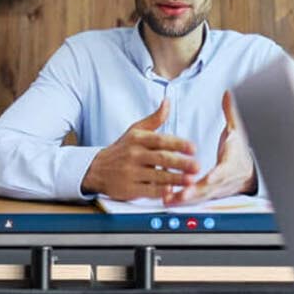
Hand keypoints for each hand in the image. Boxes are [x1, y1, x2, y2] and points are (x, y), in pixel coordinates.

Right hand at [81, 97, 198, 200]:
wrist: (96, 170)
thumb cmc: (122, 150)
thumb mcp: (135, 131)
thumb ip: (154, 119)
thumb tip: (168, 102)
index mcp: (137, 139)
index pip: (160, 140)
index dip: (178, 144)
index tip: (194, 148)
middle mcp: (133, 154)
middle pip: (160, 158)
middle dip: (180, 163)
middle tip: (197, 166)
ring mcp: (130, 172)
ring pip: (156, 176)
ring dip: (175, 178)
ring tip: (191, 181)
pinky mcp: (128, 189)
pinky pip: (147, 190)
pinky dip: (161, 192)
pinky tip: (173, 192)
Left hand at [168, 93, 255, 202]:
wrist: (247, 171)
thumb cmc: (238, 150)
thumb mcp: (237, 130)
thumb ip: (231, 112)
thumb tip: (229, 93)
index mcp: (232, 163)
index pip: (224, 171)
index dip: (216, 176)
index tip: (207, 178)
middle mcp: (224, 179)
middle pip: (209, 188)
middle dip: (194, 192)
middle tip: (179, 194)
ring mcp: (216, 189)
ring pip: (200, 196)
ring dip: (184, 199)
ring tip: (167, 199)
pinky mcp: (209, 194)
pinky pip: (195, 198)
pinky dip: (182, 200)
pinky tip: (167, 199)